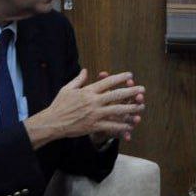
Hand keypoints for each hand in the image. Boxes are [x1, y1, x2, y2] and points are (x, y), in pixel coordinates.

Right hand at [25, 70, 144, 148]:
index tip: (130, 76)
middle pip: (116, 95)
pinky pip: (111, 126)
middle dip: (131, 92)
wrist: (52, 122)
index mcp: (88, 91)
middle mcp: (93, 101)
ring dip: (131, 108)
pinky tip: (130, 124)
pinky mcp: (93, 126)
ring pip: (117, 110)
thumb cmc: (59, 105)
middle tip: (142, 89)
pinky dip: (122, 125)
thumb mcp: (67, 89)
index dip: (120, 78)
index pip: (108, 82)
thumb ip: (78, 80)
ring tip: (141, 106)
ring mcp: (94, 114)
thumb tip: (85, 70)